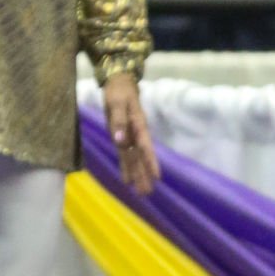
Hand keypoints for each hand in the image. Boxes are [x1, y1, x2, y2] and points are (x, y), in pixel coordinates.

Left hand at [102, 73, 159, 194]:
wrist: (119, 83)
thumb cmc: (119, 91)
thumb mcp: (117, 103)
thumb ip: (119, 121)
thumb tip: (120, 141)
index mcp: (138, 125)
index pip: (145, 146)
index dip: (150, 162)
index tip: (157, 177)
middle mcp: (136, 134)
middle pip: (141, 157)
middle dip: (144, 174)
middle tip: (148, 192)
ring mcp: (129, 136)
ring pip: (134, 158)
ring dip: (137, 174)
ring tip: (142, 192)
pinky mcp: (121, 137)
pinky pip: (125, 155)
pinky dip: (127, 167)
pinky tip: (128, 179)